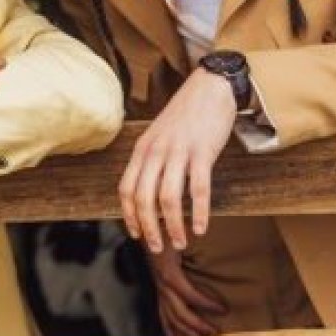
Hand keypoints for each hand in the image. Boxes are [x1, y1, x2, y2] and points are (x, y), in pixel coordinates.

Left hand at [119, 68, 235, 251]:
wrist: (209, 87)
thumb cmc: (185, 116)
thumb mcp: (159, 136)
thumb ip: (152, 160)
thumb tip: (148, 194)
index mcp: (143, 148)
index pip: (127, 188)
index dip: (129, 215)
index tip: (136, 235)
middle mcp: (156, 151)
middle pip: (144, 198)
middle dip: (149, 228)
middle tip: (158, 248)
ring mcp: (179, 151)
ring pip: (169, 198)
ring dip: (173, 226)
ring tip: (180, 242)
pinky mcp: (202, 151)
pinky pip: (198, 189)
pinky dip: (198, 212)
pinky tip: (200, 228)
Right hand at [150, 235, 226, 335]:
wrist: (145, 231)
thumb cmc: (163, 230)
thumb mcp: (178, 231)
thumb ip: (190, 235)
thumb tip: (205, 233)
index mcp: (169, 273)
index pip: (190, 295)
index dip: (207, 304)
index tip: (224, 309)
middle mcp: (162, 286)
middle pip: (180, 314)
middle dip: (199, 326)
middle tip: (217, 333)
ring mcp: (158, 290)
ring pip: (171, 319)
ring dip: (187, 333)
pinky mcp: (157, 292)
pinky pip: (161, 316)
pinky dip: (169, 331)